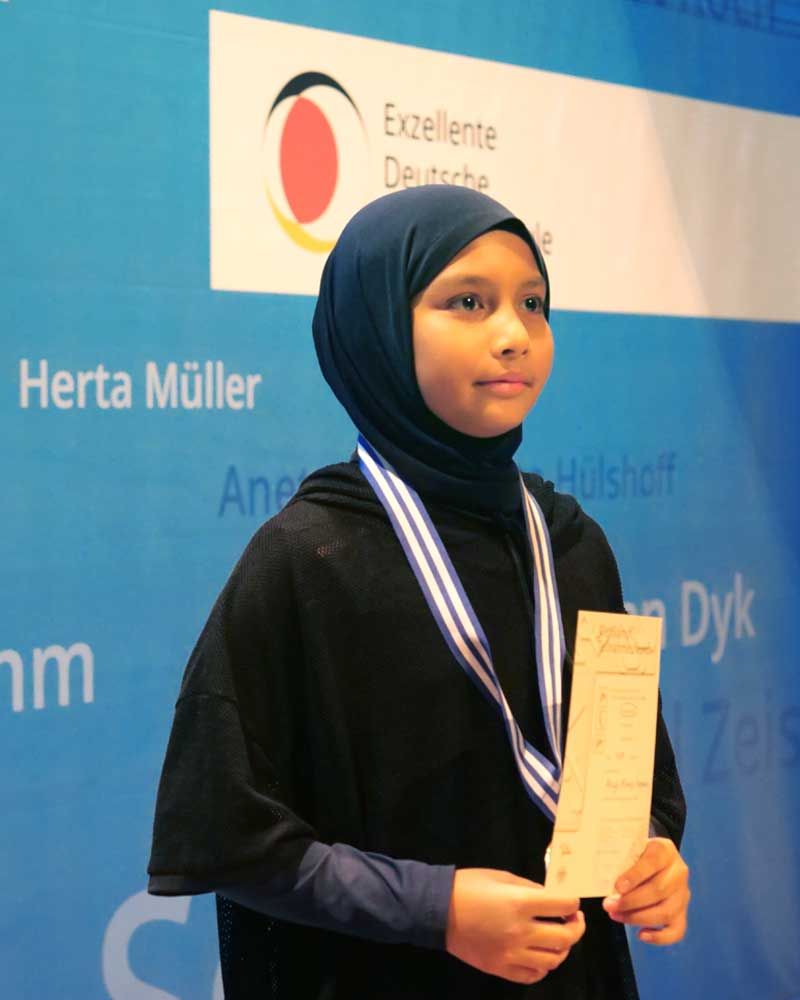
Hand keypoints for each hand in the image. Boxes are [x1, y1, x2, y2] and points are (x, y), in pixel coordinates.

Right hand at [445, 868, 584, 983]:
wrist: (437, 910)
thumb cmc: (469, 886)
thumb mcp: (502, 877)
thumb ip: (530, 888)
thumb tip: (552, 898)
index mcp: (520, 903)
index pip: (563, 905)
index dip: (573, 901)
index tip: (571, 901)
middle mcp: (520, 932)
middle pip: (565, 937)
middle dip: (577, 926)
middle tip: (574, 919)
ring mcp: (511, 954)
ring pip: (554, 960)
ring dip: (563, 948)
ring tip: (559, 937)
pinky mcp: (501, 968)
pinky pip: (533, 975)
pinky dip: (543, 967)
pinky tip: (540, 955)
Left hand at [603, 837, 690, 944]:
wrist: (657, 860)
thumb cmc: (637, 855)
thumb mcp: (631, 849)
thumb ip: (621, 861)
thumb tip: (603, 879)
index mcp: (664, 850)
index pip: (652, 862)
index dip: (635, 876)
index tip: (617, 887)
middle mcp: (678, 872)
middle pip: (658, 891)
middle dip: (630, 902)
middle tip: (609, 906)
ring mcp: (683, 894)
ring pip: (666, 912)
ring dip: (638, 918)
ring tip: (616, 916)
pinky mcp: (683, 913)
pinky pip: (677, 930)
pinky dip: (660, 937)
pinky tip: (641, 935)